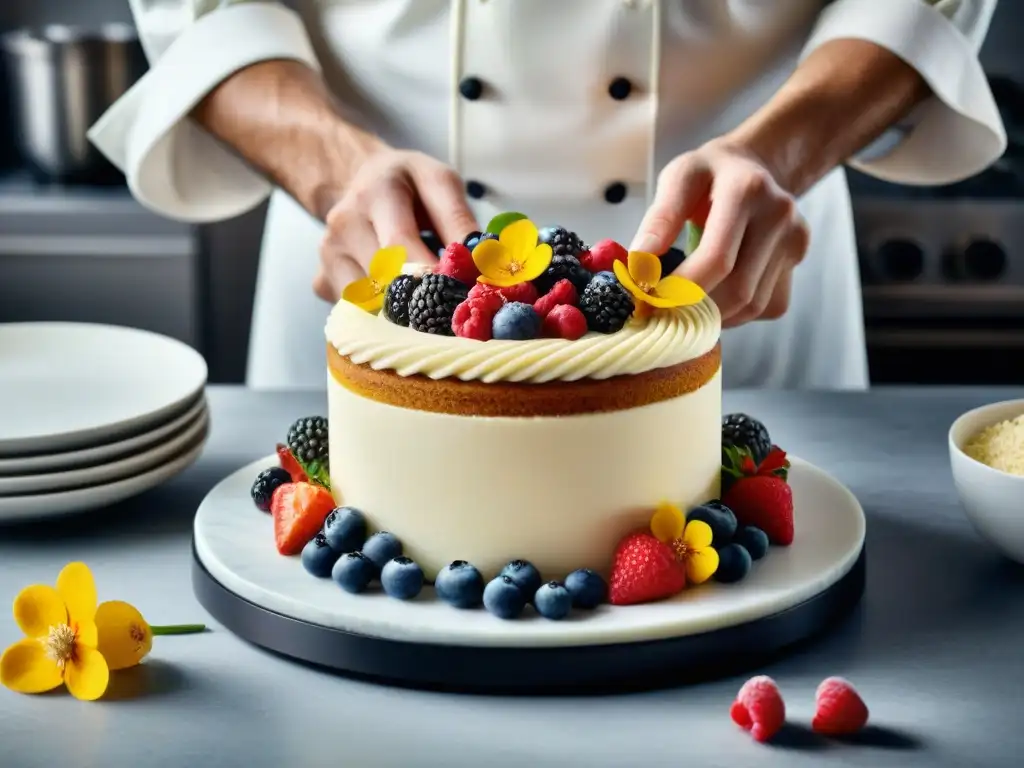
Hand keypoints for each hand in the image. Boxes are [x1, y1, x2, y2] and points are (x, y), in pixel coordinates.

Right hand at [313, 149, 479, 301]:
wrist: (361, 179)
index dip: (431, 276)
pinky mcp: (321, 281)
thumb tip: (480, 263)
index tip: (460, 296)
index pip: (400, 244)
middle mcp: (343, 223)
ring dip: (402, 313)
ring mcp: (328, 255)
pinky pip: (355, 314)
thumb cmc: (409, 186)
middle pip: (384, 279)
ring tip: (427, 307)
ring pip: (369, 303)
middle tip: (452, 312)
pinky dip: (381, 318)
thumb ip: (459, 220)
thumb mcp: (440, 183)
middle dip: (421, 299)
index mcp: (375, 193)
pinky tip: (399, 304)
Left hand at [630, 139, 808, 327]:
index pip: (717, 258)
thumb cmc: (708, 175)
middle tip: (665, 310)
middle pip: (739, 290)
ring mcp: (795, 238)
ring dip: (716, 314)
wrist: (753, 165)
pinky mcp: (799, 259)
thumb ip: (659, 221)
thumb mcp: (677, 179)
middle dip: (697, 309)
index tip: (653, 302)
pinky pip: (768, 305)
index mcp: (746, 189)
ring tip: (689, 299)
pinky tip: (719, 291)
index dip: (683, 289)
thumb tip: (640, 267)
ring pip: (753, 305)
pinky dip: (738, 312)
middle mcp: (779, 215)